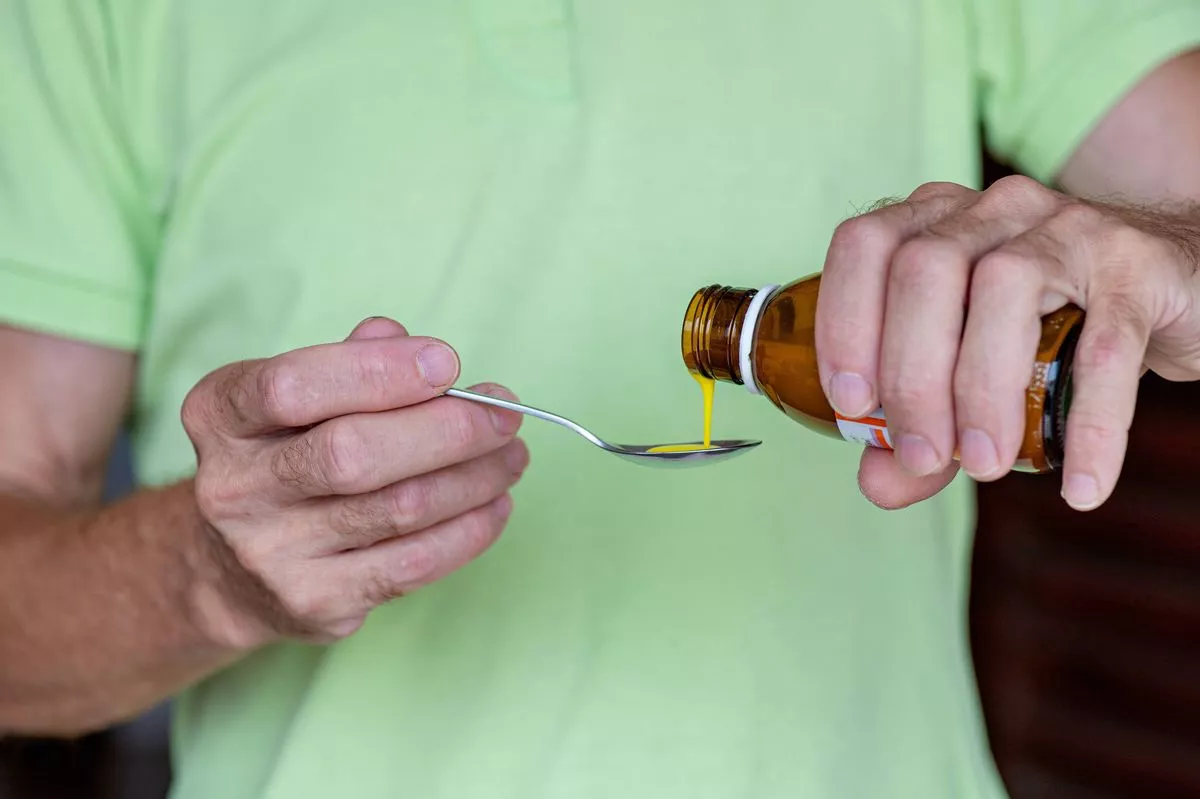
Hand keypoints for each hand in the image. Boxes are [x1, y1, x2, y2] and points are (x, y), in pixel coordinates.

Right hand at [181, 317, 526, 647]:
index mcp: (219, 416)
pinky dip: (469, 530)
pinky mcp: (315, 604)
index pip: (292, 386)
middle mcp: (233, 488)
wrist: (232, 572)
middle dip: (449, 429)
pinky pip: (413, 563)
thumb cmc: (287, 456)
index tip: (448, 362)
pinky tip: (495, 505)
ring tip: (511, 455)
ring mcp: (271, 554)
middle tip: (504, 414)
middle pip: (353, 453)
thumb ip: (351, 362)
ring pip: (398, 510)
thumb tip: (416, 349)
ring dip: (475, 478)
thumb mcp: (296, 399)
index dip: (379, 371)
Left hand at [814, 176, 1199, 510]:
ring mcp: (1068, 226)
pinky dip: (1089, 423)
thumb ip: (920, 427)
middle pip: (925, 269)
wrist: (1177, 289)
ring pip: (1005, 287)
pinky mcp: (1137, 266)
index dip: (845, 321)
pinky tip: (1079, 485)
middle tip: (923, 456)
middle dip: (912, 376)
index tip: (851, 404)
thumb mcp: (972, 375)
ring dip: (983, 391)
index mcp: (937, 221)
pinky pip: (1106, 345)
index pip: (865, 245)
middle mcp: (994, 209)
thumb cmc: (1052, 329)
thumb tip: (877, 483)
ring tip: (986, 465)